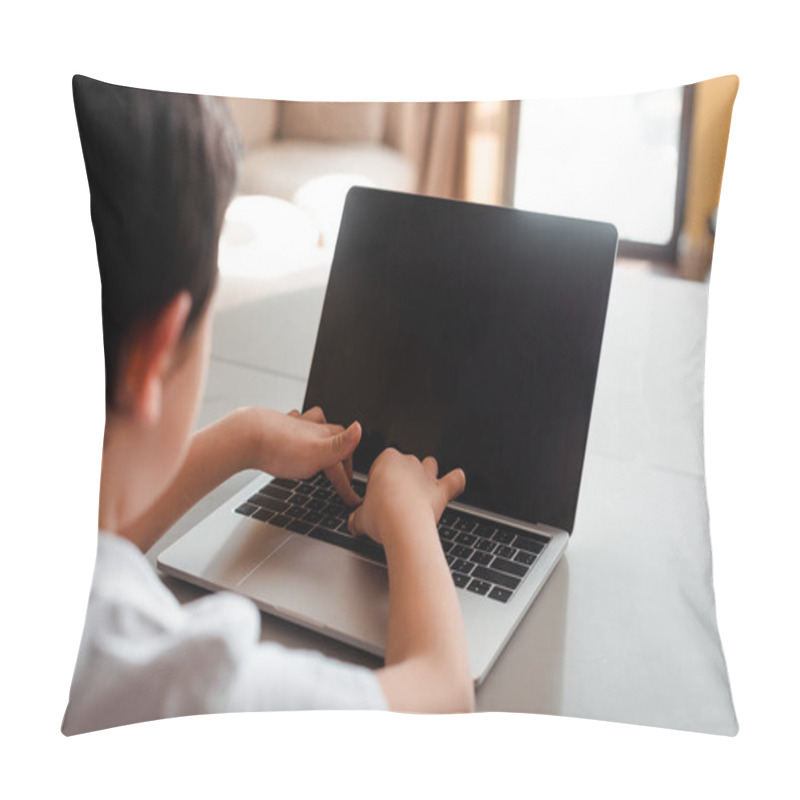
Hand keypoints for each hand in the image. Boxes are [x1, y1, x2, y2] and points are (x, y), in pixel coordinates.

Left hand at [245, 406, 362, 505]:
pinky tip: (293, 433)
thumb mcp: (318, 454)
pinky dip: (298, 426)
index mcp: (324, 436)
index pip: (343, 462)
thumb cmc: (279, 449)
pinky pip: (293, 422)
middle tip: (343, 473)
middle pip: (335, 436)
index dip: (348, 483)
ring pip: (315, 422)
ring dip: (322, 432)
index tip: (352, 499)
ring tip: (324, 443)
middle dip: (342, 452)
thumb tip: (360, 428)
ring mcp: (293, 424)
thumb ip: (341, 444)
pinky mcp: (276, 425)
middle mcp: (311, 427)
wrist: (245, 437)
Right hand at [347, 448, 465, 543]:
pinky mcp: (441, 490)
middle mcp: (408, 462)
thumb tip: (354, 524)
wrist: (402, 524)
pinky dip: (456, 481)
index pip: (382, 465)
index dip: (380, 481)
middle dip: (403, 477)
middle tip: (395, 499)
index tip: (377, 497)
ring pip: (430, 465)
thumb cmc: (380, 515)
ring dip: (428, 473)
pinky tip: (457, 480)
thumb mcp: (360, 517)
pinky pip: (454, 480)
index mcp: (385, 460)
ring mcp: (426, 475)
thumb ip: (358, 517)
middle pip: (406, 464)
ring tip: (422, 487)